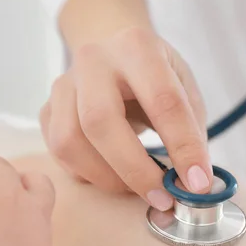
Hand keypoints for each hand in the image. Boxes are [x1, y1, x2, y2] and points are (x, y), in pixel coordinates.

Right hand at [40, 26, 211, 211]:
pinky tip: (113, 174)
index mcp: (137, 47)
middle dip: (135, 170)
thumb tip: (193, 185)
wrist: (112, 51)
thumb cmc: (155, 75)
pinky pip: (59, 153)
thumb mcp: (185, 88)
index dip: (183, 147)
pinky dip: (88, 174)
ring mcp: (63, 84)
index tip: (197, 183)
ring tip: (140, 188)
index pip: (163, 100)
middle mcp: (94, 61)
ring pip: (70, 142)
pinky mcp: (48, 109)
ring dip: (108, 178)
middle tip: (163, 198)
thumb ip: (192, 132)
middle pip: (100, 121)